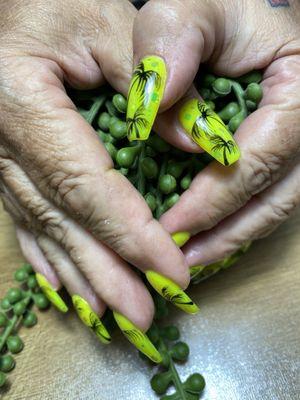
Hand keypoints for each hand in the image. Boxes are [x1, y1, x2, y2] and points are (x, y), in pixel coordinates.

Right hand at [0, 0, 194, 362]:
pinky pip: (29, 223)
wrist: (14, 12)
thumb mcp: (106, 25)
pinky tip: (69, 288)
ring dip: (82, 277)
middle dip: (106, 273)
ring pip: (45, 231)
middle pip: (64, 221)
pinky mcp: (10, 169)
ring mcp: (1, 161)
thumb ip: (151, 85)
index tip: (168, 269)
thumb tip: (195, 142)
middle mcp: (4, 143)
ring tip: (113, 317)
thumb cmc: (56, 6)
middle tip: (141, 316)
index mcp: (22, 104)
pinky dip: (53, 260)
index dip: (129, 233)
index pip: (85, 185)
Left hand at [130, 0, 299, 265]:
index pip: (262, 157)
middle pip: (275, 195)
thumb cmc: (215, 11)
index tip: (171, 226)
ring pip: (274, 205)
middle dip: (226, 233)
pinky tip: (207, 237)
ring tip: (191, 261)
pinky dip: (236, 224)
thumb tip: (161, 115)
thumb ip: (174, 47)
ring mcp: (297, 146)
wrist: (234, 22)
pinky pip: (266, 199)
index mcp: (299, 91)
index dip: (216, 198)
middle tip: (179, 261)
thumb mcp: (191, 10)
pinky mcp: (280, 156)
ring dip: (232, 237)